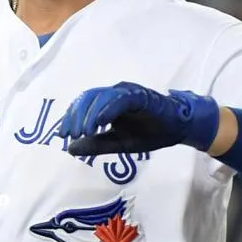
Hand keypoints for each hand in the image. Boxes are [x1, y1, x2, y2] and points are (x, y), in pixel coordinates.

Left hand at [58, 82, 220, 155]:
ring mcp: (127, 92)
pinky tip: (99, 124)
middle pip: (87, 98)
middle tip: (69, 135)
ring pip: (100, 96)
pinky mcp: (140, 96)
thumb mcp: (118, 143)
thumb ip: (96, 144)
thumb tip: (70, 148)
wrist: (178, 130)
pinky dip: (106, 110)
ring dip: (88, 114)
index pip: (83, 105)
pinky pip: (119, 99)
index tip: (63, 136)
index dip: (70, 118)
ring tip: (82, 132)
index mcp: (107, 102)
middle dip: (75, 116)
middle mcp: (115, 93)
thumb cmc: (149, 133)